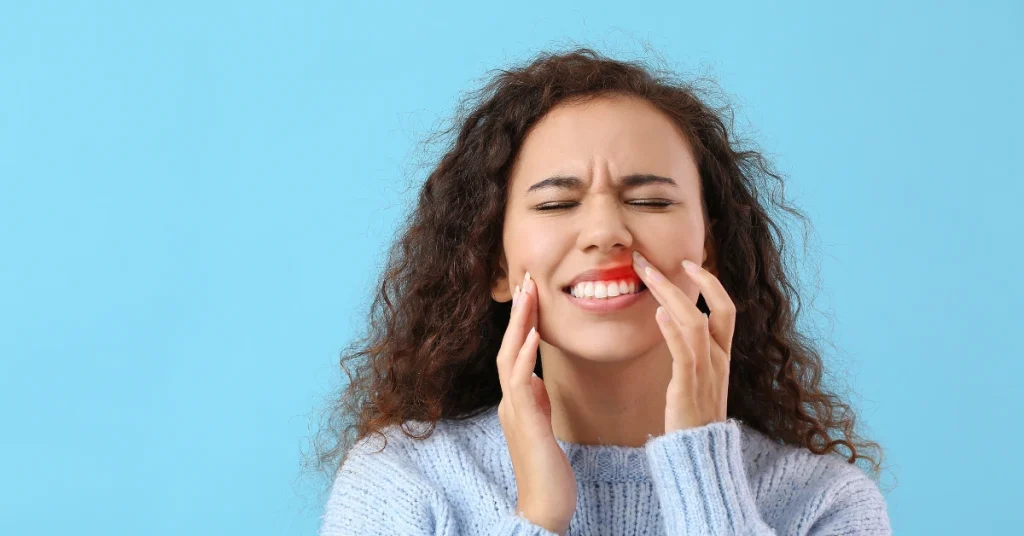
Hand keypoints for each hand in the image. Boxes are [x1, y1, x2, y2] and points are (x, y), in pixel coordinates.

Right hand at [496, 272, 576, 534]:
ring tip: (529, 293)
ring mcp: (514, 412)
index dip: (523, 321)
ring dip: (519, 324)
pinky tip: (533, 337)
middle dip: (518, 312)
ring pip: (509, 358)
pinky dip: (524, 357)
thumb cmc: (549, 473)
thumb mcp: (544, 428)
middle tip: (528, 277)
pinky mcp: (525, 425)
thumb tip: (535, 379)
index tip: (533, 291)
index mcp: (517, 401)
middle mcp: (510, 402)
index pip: (516, 351)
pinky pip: (520, 384)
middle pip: (508, 346)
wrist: (545, 509)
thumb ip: (537, 402)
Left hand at [632, 251, 736, 433]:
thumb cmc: (693, 418)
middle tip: (650, 261)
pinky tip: (657, 312)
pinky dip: (672, 330)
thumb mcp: (698, 380)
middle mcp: (719, 360)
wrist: (700, 456)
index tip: (688, 263)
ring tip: (647, 276)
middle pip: (714, 309)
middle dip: (686, 280)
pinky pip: (684, 353)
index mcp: (723, 356)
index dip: (711, 283)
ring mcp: (707, 373)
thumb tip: (672, 326)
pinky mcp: (688, 388)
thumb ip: (690, 354)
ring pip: (696, 324)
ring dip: (671, 296)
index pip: (726, 309)